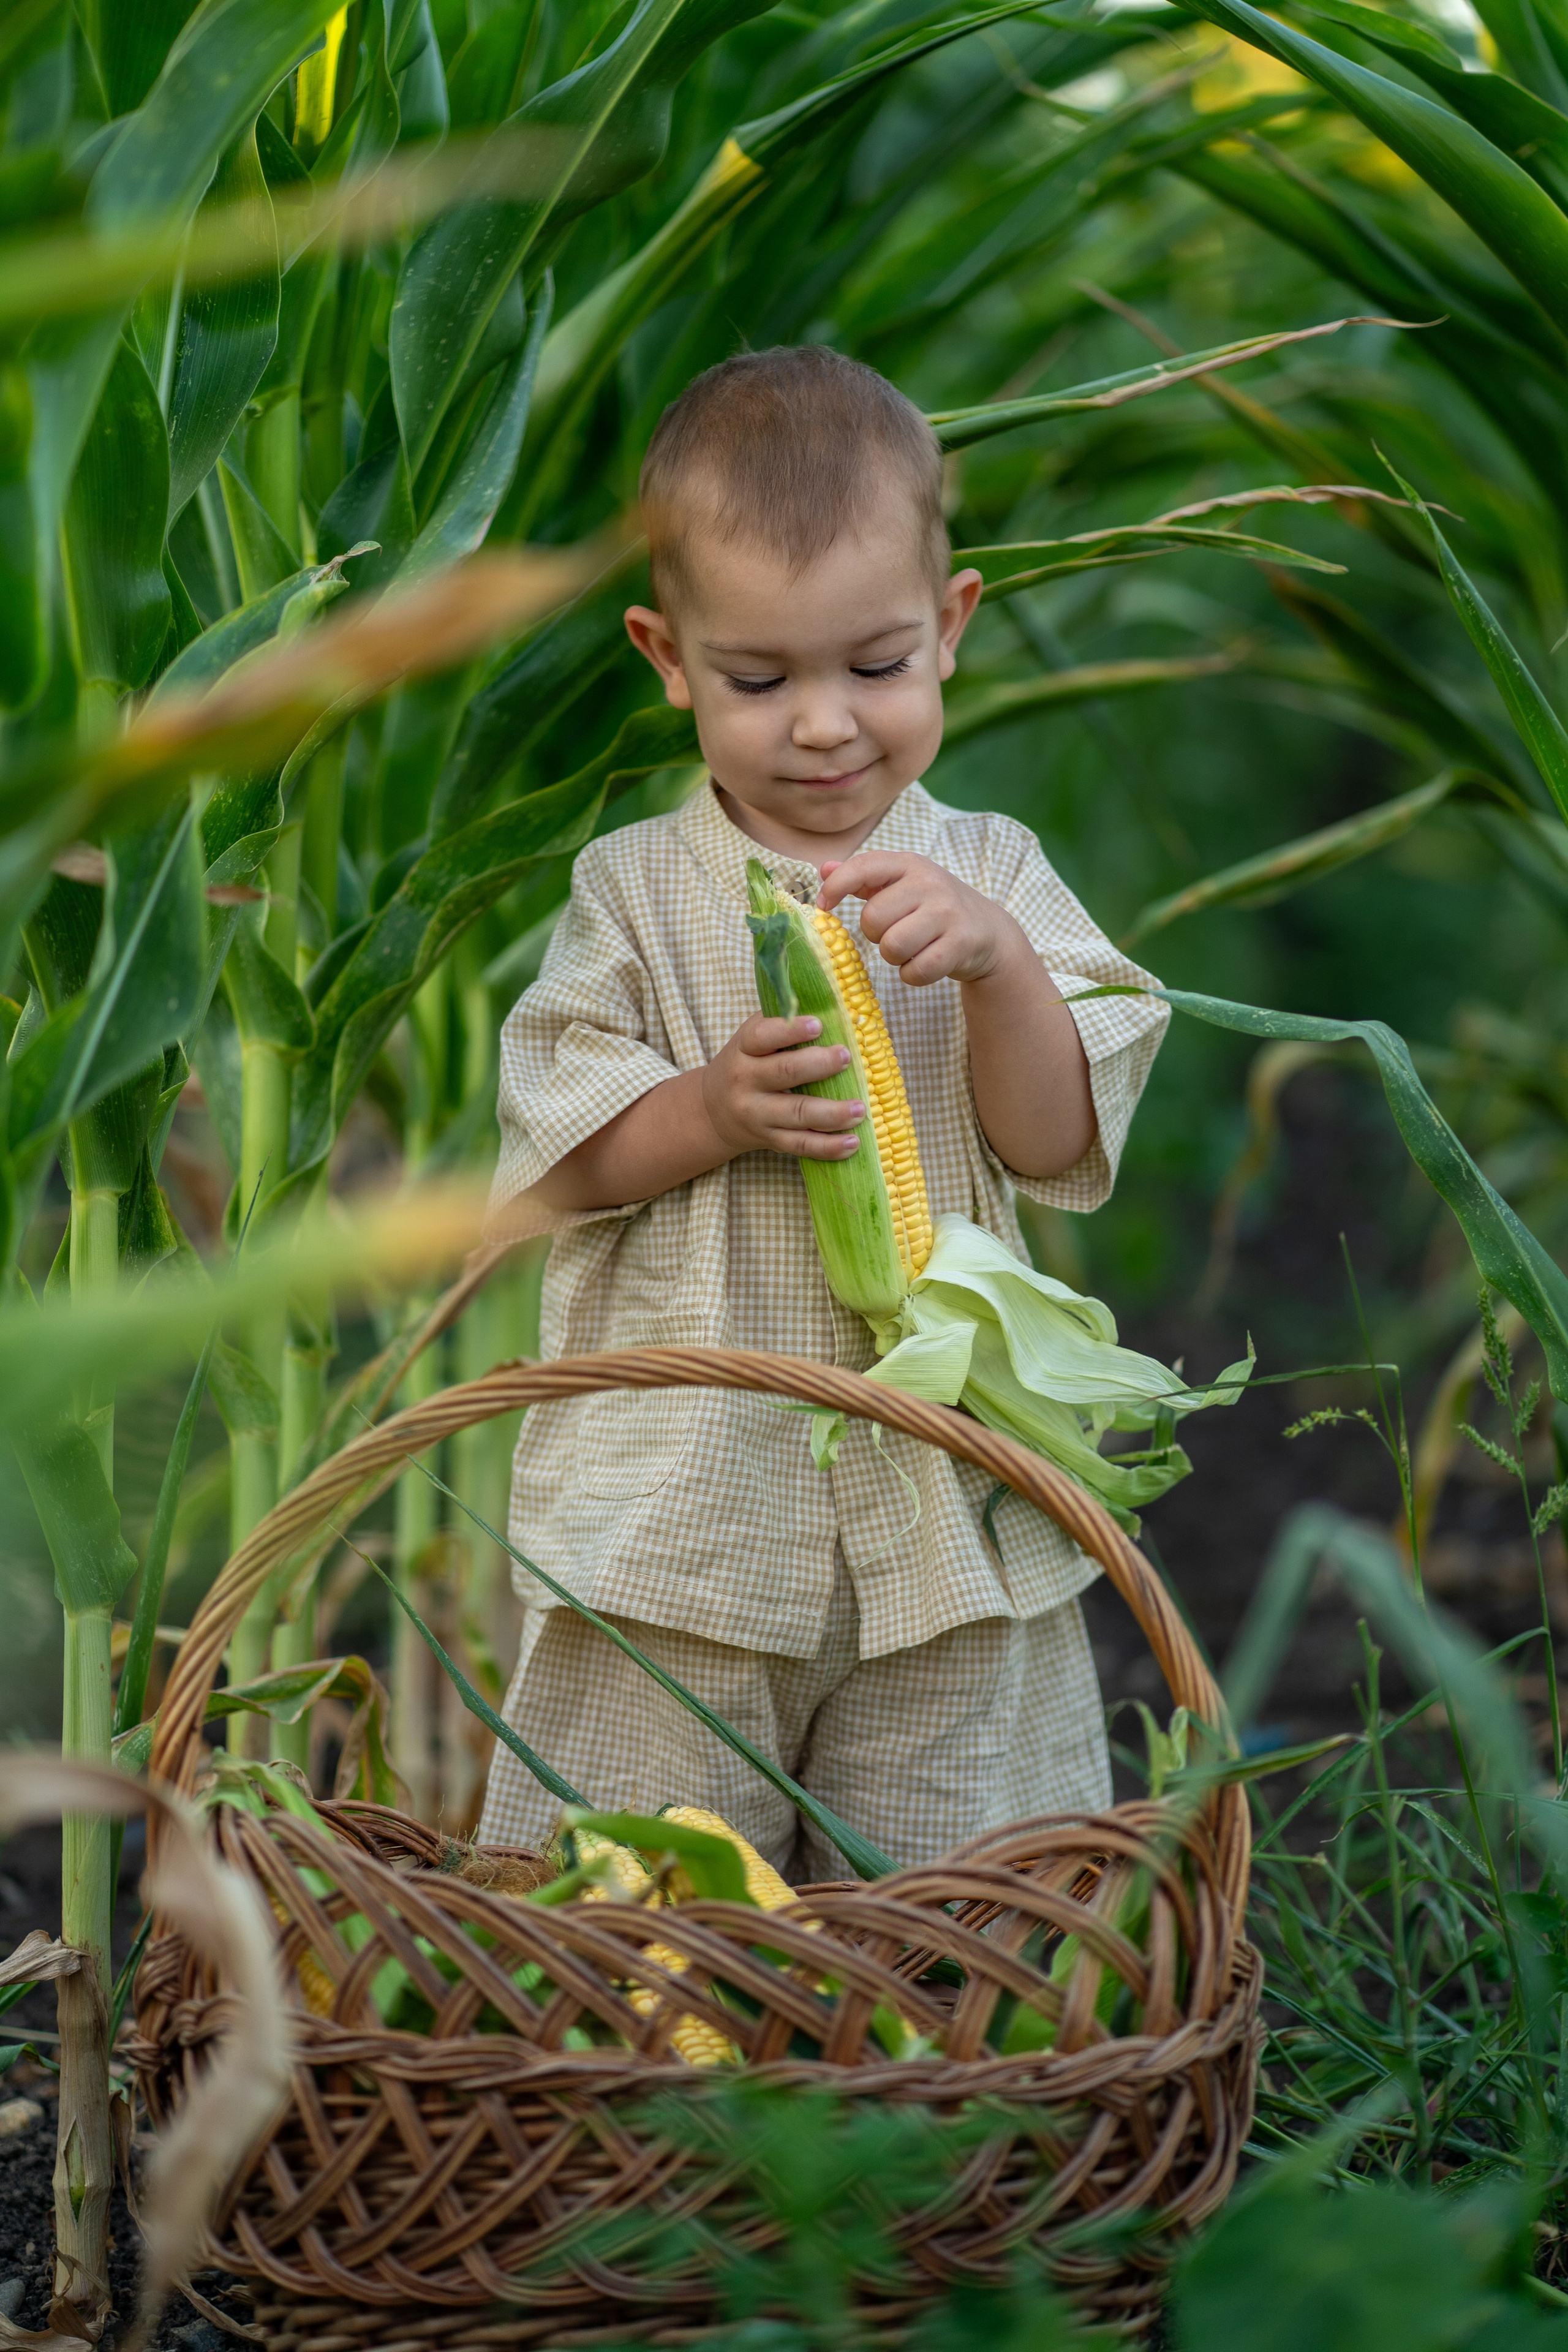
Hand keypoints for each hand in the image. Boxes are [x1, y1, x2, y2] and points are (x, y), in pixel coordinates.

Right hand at [700, 1012, 864, 1160]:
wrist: (713, 1110)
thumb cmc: (747, 1063)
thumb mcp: (751, 1038)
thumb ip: (782, 1022)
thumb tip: (835, 1007)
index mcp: (743, 1050)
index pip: (762, 1037)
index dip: (790, 1031)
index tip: (818, 1025)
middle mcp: (746, 1082)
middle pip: (783, 1073)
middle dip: (818, 1065)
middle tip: (846, 1057)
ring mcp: (757, 1115)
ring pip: (796, 1115)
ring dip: (832, 1113)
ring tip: (859, 1109)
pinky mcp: (770, 1140)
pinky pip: (801, 1145)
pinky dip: (828, 1147)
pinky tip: (852, 1143)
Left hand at [818, 851, 1027, 986]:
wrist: (987, 930)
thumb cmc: (932, 907)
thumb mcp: (902, 884)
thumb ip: (863, 877)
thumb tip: (823, 869)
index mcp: (909, 864)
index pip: (863, 867)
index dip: (836, 887)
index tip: (824, 905)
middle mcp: (930, 883)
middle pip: (872, 919)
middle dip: (876, 935)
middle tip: (893, 933)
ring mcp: (948, 913)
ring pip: (892, 947)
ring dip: (894, 957)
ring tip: (910, 948)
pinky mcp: (961, 944)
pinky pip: (916, 971)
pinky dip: (914, 975)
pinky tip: (925, 962)